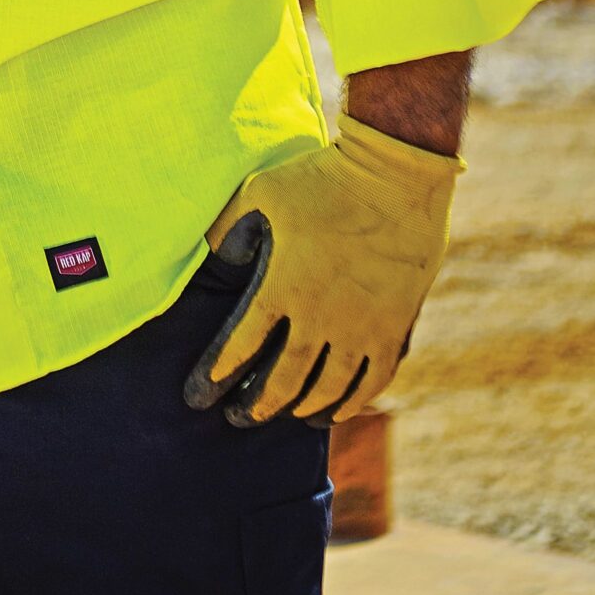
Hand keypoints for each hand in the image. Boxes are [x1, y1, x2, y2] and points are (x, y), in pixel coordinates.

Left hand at [184, 115, 460, 425]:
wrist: (394, 174)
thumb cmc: (321, 177)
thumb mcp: (261, 191)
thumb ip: (230, 227)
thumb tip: (211, 258)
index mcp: (283, 285)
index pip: (241, 344)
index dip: (218, 373)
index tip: (199, 394)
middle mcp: (322, 317)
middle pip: (284, 380)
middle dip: (257, 405)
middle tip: (237, 419)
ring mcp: (362, 327)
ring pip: (329, 389)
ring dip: (303, 408)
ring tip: (285, 415)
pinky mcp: (395, 327)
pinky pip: (373, 380)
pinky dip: (353, 402)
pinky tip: (336, 411)